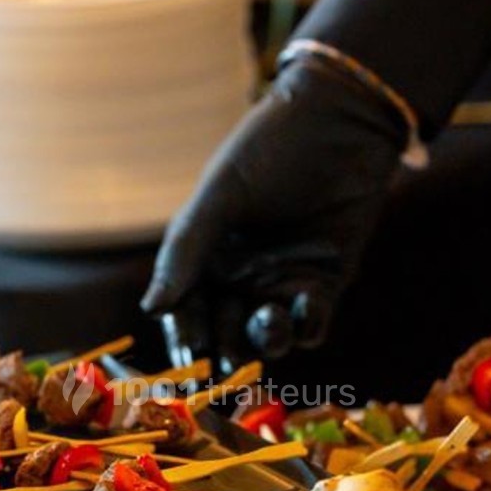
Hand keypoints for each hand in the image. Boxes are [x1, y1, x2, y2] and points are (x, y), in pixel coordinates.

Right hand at [141, 59, 404, 368]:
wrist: (339, 120)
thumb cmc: (269, 147)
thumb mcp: (221, 194)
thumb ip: (186, 250)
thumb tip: (151, 309)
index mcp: (205, 257)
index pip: (186, 309)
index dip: (185, 336)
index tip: (188, 357)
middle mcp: (240, 277)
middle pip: (225, 332)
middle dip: (223, 353)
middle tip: (223, 370)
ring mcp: (282, 282)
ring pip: (267, 334)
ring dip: (265, 340)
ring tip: (267, 324)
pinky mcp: (324, 283)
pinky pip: (311, 321)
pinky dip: (306, 323)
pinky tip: (303, 306)